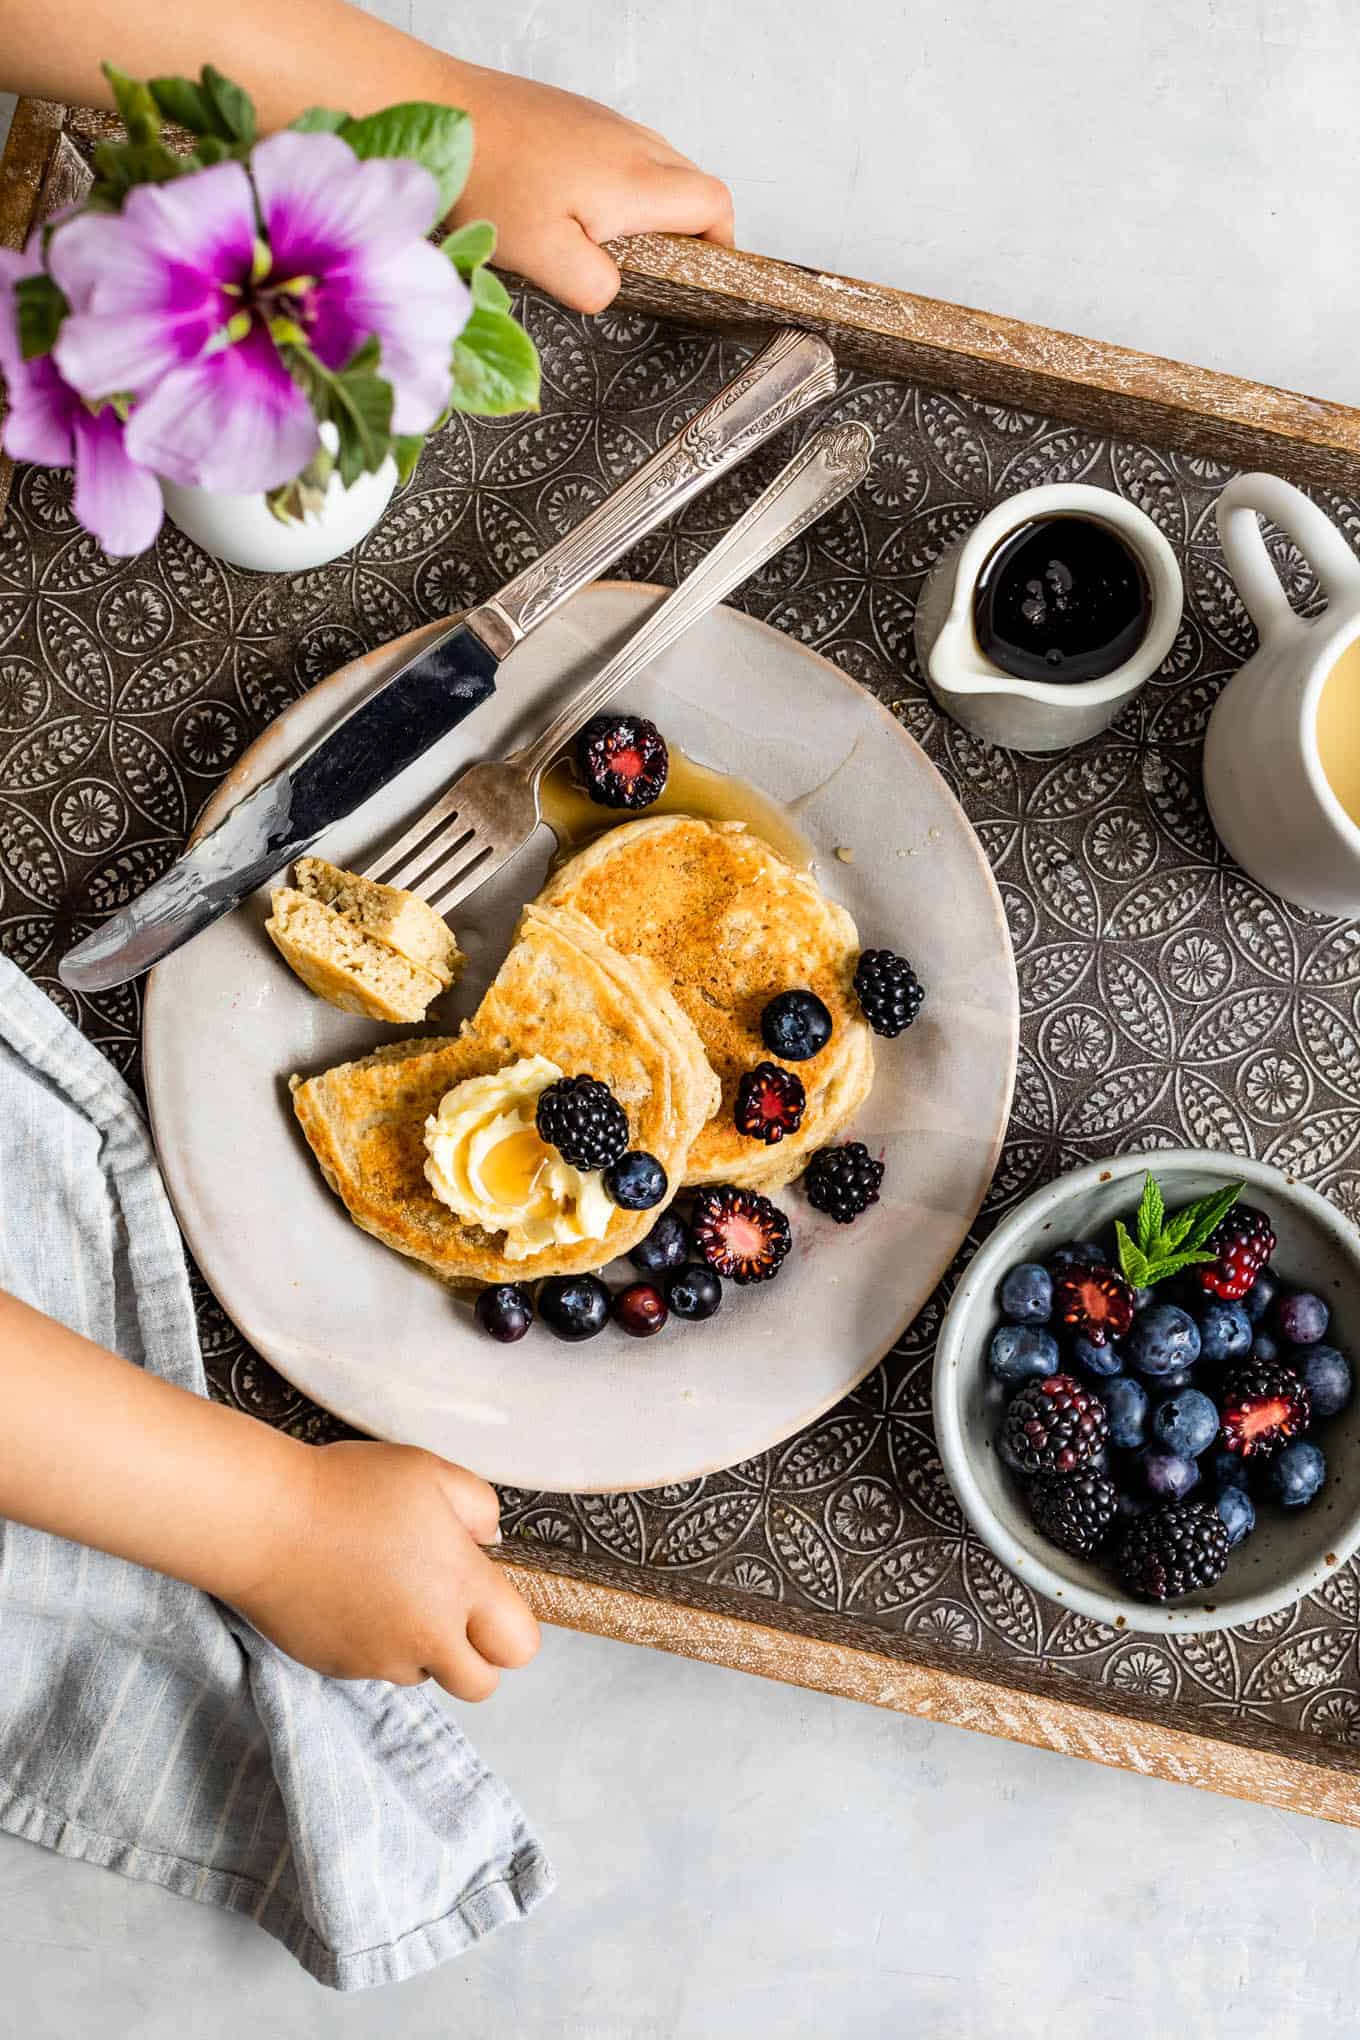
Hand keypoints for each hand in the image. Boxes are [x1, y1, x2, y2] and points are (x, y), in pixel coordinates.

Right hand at [233, 1440, 539, 1700]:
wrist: (265, 1521)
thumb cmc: (349, 1489)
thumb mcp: (432, 1473)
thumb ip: (479, 1508)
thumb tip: (485, 1542)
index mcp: (461, 1590)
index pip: (519, 1646)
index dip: (509, 1624)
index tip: (487, 1594)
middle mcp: (427, 1638)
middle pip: (480, 1683)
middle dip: (475, 1654)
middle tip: (449, 1607)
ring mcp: (380, 1659)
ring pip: (423, 1674)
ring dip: (421, 1647)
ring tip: (389, 1588)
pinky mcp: (338, 1667)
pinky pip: (374, 1667)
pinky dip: (374, 1642)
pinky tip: (352, 1596)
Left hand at [453, 67, 734, 313]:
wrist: (436, 108)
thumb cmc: (486, 178)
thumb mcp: (544, 257)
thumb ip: (594, 286)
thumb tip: (613, 291)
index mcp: (636, 180)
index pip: (714, 205)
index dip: (720, 245)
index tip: (698, 276)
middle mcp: (631, 142)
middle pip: (694, 184)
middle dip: (689, 231)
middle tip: (651, 271)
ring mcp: (605, 123)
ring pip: (660, 166)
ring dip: (653, 208)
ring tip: (609, 244)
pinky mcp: (577, 117)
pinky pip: (623, 153)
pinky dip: (621, 185)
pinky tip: (577, 210)